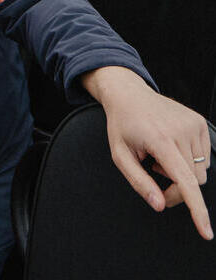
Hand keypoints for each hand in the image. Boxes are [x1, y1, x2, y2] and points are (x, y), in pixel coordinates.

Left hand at [82, 66, 212, 239]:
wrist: (129, 94)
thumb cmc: (122, 126)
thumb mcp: (120, 155)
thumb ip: (139, 182)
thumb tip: (160, 205)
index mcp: (159, 139)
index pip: (185, 181)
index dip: (197, 209)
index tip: (206, 232)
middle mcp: (181, 130)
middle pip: (192, 183)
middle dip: (176, 190)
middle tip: (154, 177)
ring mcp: (193, 124)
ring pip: (200, 172)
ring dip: (182, 175)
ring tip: (159, 157)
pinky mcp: (200, 122)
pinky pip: (203, 158)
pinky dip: (189, 161)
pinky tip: (170, 148)